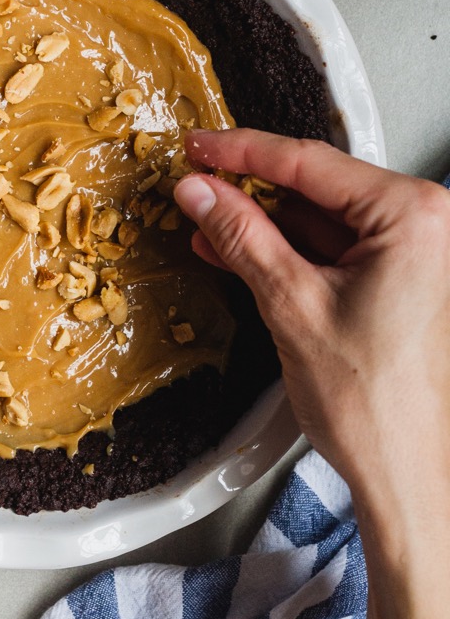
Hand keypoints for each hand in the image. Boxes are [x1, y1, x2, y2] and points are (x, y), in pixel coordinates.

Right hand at [173, 129, 449, 526]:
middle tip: (194, 180)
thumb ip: (241, 235)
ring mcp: (412, 254)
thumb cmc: (375, 404)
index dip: (242, 151)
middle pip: (316, 188)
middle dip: (249, 189)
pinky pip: (330, 250)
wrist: (404, 473)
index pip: (311, 163)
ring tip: (203, 219)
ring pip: (319, 219)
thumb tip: (201, 191)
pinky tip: (234, 247)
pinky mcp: (396, 281)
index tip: (198, 145)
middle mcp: (424, 226)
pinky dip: (282, 250)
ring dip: (259, 223)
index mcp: (413, 217)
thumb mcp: (291, 304)